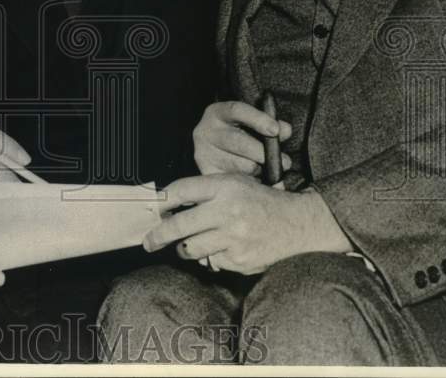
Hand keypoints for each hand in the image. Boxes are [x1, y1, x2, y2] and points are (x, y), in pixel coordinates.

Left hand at [145, 175, 351, 275]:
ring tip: (191, 243)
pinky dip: (212, 257)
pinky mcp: (239, 259)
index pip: (181, 191)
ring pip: (190, 249)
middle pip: (178, 225)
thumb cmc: (259, 201)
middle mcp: (227, 211)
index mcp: (224, 186)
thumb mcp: (233, 183)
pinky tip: (224, 248)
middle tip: (148, 242)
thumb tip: (167, 207)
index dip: (161, 201)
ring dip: (185, 248)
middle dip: (158, 236)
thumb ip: (203, 191)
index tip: (152, 209)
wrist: (297, 223)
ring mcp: (233, 237)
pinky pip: (211, 262)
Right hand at [193, 100, 291, 175]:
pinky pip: (236, 182)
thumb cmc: (241, 134)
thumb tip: (285, 130)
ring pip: (239, 166)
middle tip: (285, 162)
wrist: (217, 149)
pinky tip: (259, 181)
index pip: (237, 110)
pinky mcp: (207, 175)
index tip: (276, 130)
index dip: (257, 119)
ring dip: (260, 170)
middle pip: (238, 142)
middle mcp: (205, 132)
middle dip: (264, 153)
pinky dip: (252, 183)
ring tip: (269, 171)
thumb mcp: (253, 124)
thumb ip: (271, 125)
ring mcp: (203, 155)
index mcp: (217, 112)